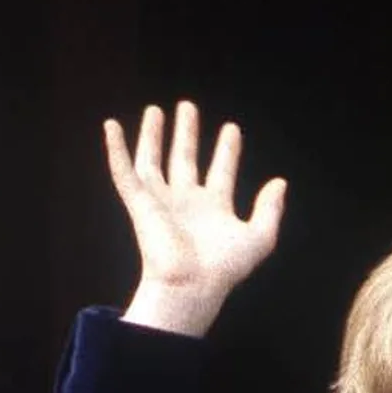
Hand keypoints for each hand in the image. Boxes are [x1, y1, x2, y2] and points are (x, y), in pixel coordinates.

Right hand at [105, 101, 286, 338]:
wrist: (190, 285)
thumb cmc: (223, 269)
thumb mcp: (259, 237)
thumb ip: (270, 209)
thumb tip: (280, 182)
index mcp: (214, 209)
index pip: (220, 171)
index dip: (227, 150)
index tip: (231, 128)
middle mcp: (186, 203)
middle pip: (184, 160)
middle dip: (187, 134)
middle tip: (188, 107)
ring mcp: (161, 202)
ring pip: (154, 161)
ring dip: (153, 136)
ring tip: (155, 110)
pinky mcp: (140, 204)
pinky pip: (124, 172)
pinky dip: (116, 149)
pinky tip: (111, 126)